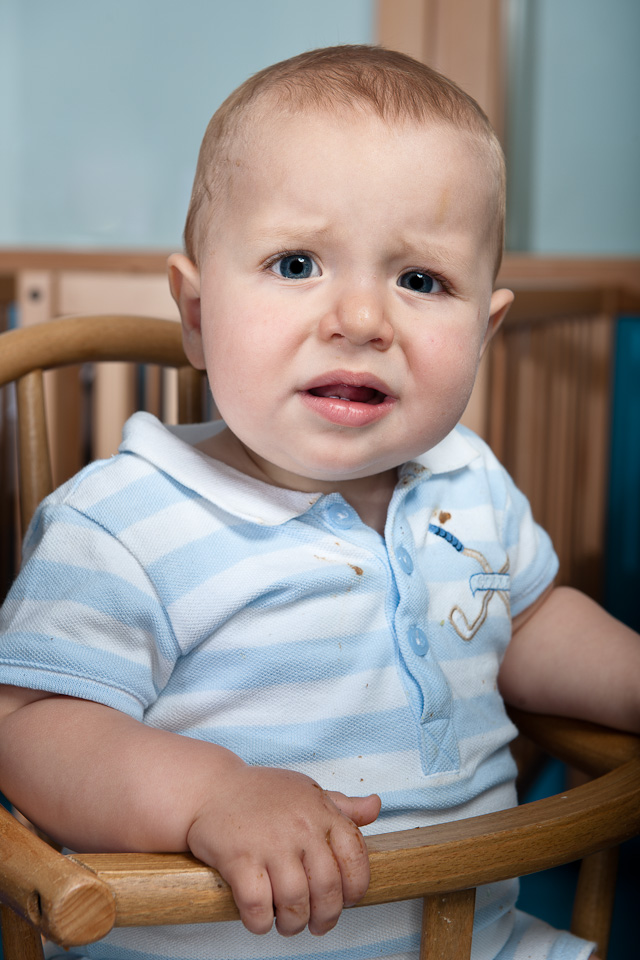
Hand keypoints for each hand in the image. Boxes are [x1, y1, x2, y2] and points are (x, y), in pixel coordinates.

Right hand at [186, 764, 379, 936]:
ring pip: (295, 902)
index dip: (355, 888)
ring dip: (293, 924)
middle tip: (317, 924)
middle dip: (326, 917)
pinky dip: (260, 922)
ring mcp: (269, 843)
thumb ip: (343, 805)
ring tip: (287, 923)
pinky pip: (257, 906)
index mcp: (321, 811)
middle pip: (328, 888)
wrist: (210, 788)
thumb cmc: (262, 794)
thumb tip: (376, 807)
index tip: (345, 900)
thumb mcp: (307, 792)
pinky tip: (260, 919)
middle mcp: (300, 827)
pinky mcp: (238, 858)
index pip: (356, 857)